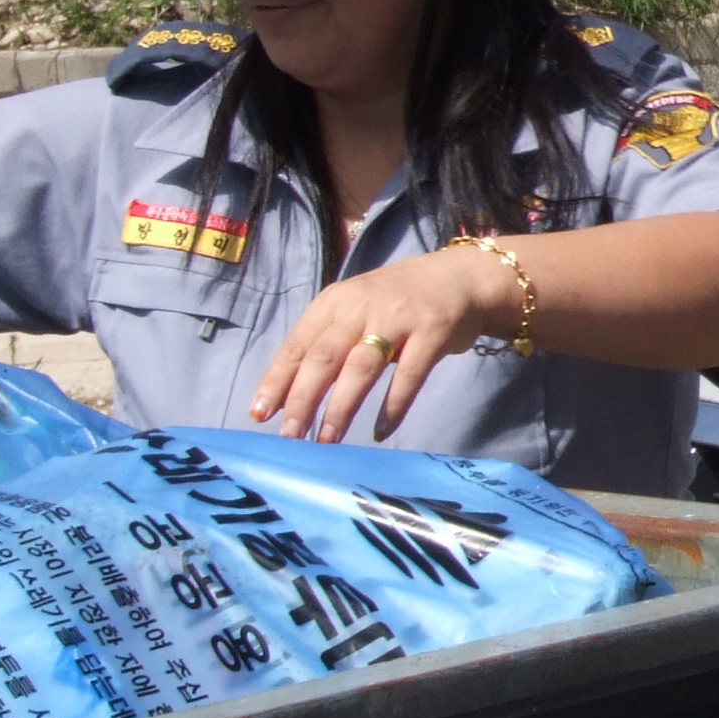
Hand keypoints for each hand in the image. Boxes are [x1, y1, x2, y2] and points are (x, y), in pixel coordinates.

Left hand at [250, 247, 510, 444]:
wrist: (459, 278)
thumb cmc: (397, 302)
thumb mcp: (354, 310)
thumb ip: (327, 343)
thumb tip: (292, 395)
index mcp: (334, 303)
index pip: (297, 345)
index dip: (277, 380)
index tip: (259, 414)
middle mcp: (361, 307)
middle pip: (324, 357)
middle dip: (303, 398)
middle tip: (289, 435)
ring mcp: (397, 318)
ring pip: (361, 367)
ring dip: (341, 406)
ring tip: (327, 439)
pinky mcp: (431, 332)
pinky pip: (410, 374)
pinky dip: (394, 404)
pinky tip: (381, 431)